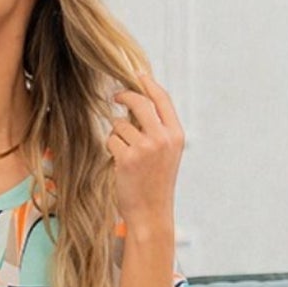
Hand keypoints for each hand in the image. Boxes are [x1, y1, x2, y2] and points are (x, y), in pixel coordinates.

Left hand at [105, 61, 184, 240]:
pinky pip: (111, 139)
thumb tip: (137, 101)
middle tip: (115, 96)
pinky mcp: (127, 158)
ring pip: (120, 123)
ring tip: (125, 153)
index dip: (148, 83)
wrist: (151, 213)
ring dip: (117, 134)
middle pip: (140, 102)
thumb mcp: (166, 154)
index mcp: (176, 135)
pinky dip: (111, 148)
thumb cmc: (155, 184)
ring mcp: (145, 148)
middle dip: (125, 96)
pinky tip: (119, 163)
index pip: (162, 99)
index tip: (136, 73)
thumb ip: (157, 129)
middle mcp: (163, 138)